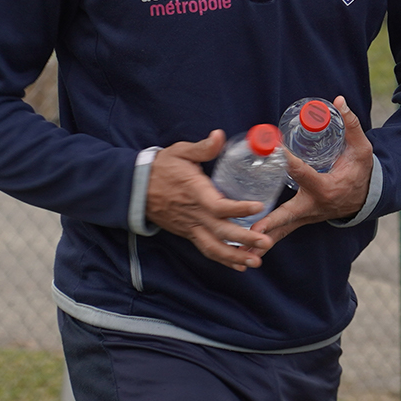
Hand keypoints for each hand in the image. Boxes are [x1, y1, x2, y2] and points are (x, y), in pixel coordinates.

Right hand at [145, 130, 271, 270]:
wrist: (135, 188)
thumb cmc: (162, 167)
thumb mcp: (181, 152)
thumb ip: (202, 148)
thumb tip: (219, 135)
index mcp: (196, 193)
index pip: (219, 205)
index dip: (239, 208)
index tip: (259, 207)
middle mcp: (195, 214)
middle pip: (221, 232)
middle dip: (245, 240)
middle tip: (266, 243)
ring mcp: (191, 226)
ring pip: (213, 247)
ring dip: (234, 257)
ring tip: (256, 263)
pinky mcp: (188, 233)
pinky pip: (206, 249)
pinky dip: (222, 259)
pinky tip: (239, 265)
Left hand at [250, 97, 373, 245]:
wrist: (366, 198)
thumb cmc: (361, 171)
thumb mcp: (362, 149)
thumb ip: (351, 125)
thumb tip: (338, 101)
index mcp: (326, 187)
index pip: (303, 173)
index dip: (288, 161)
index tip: (273, 150)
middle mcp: (314, 206)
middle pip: (288, 215)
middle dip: (271, 223)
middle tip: (253, 230)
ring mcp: (307, 217)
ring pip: (282, 230)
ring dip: (262, 240)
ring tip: (241, 249)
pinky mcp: (301, 221)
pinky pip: (282, 232)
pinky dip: (265, 240)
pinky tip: (245, 249)